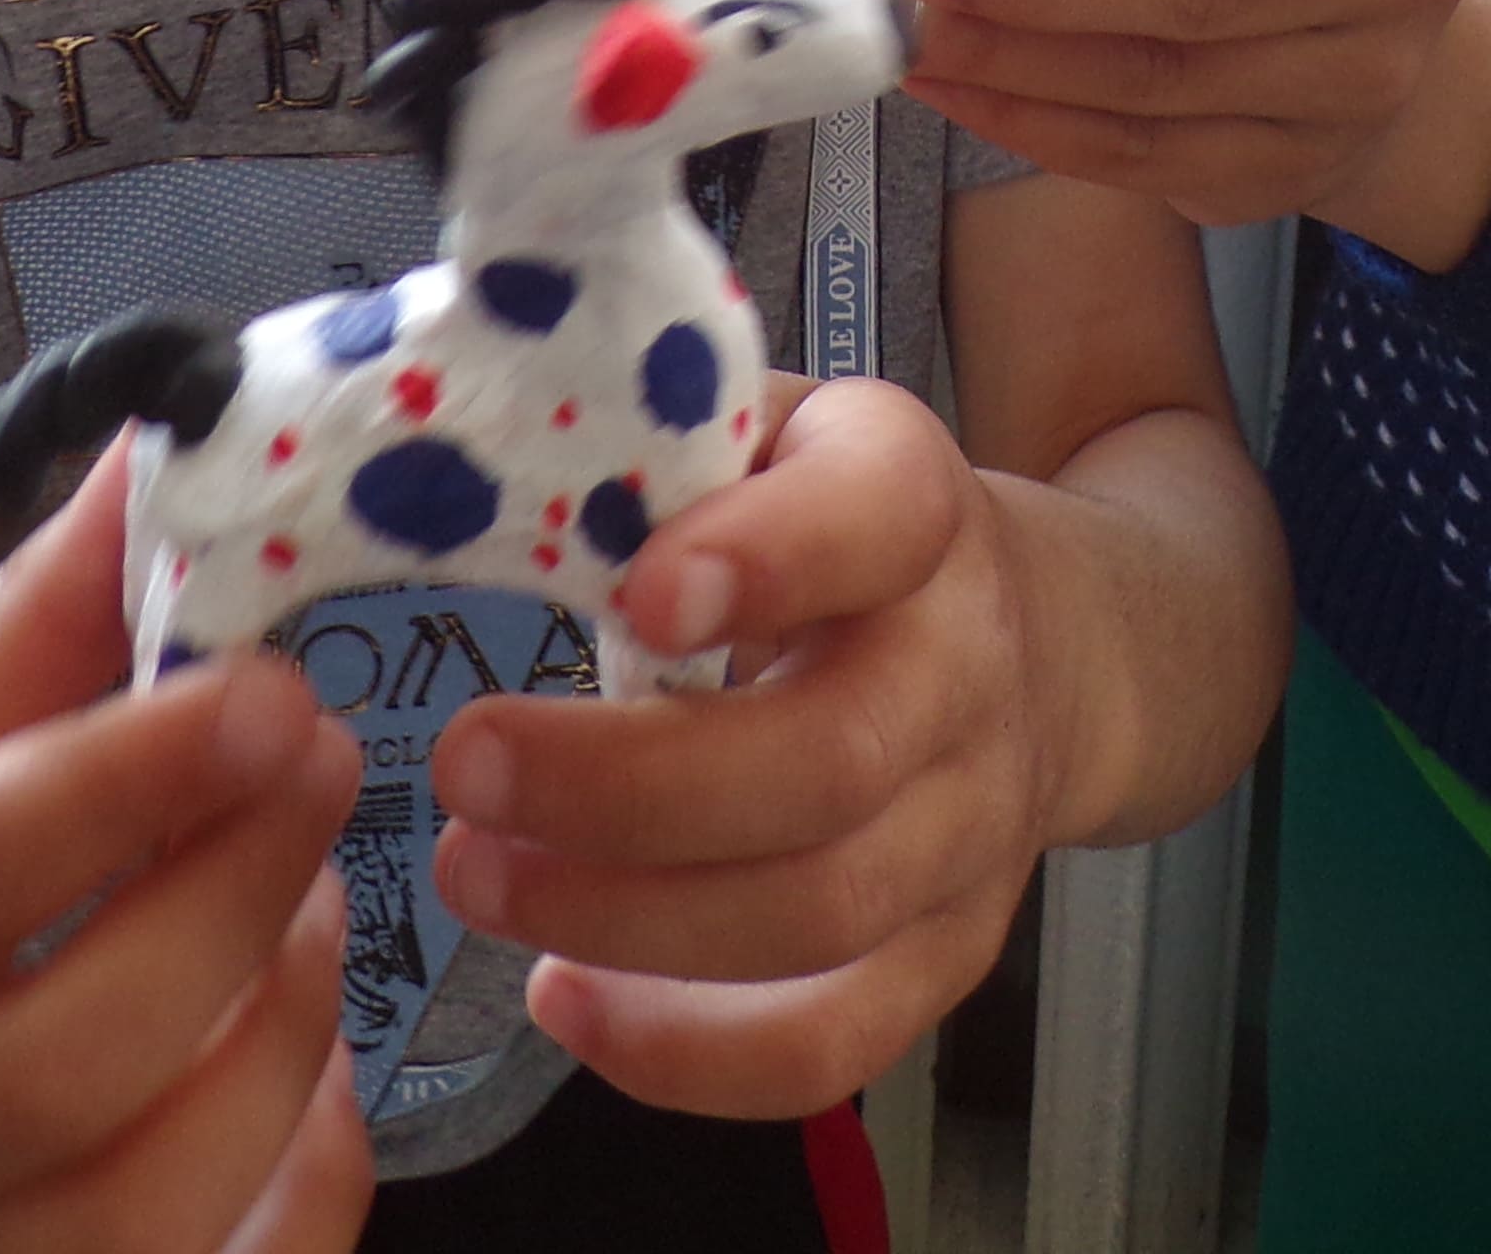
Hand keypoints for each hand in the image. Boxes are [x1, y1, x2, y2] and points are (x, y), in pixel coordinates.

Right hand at [0, 440, 370, 1252]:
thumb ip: (35, 625)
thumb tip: (176, 440)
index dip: (127, 782)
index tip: (273, 688)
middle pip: (73, 1057)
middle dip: (237, 897)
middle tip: (326, 763)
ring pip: (156, 1213)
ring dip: (287, 1037)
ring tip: (313, 905)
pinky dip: (306, 1182)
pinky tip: (309, 1069)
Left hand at [420, 380, 1068, 1120]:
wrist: (1035, 641)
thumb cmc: (828, 528)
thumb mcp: (761, 437)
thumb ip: (649, 452)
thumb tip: (455, 487)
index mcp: (916, 504)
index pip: (877, 517)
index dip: (765, 559)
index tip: (634, 600)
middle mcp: (968, 666)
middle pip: (829, 760)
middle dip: (626, 789)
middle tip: (465, 770)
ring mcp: (974, 825)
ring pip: (823, 913)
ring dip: (625, 918)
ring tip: (478, 876)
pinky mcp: (951, 951)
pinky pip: (833, 1041)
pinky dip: (687, 1053)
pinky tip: (563, 998)